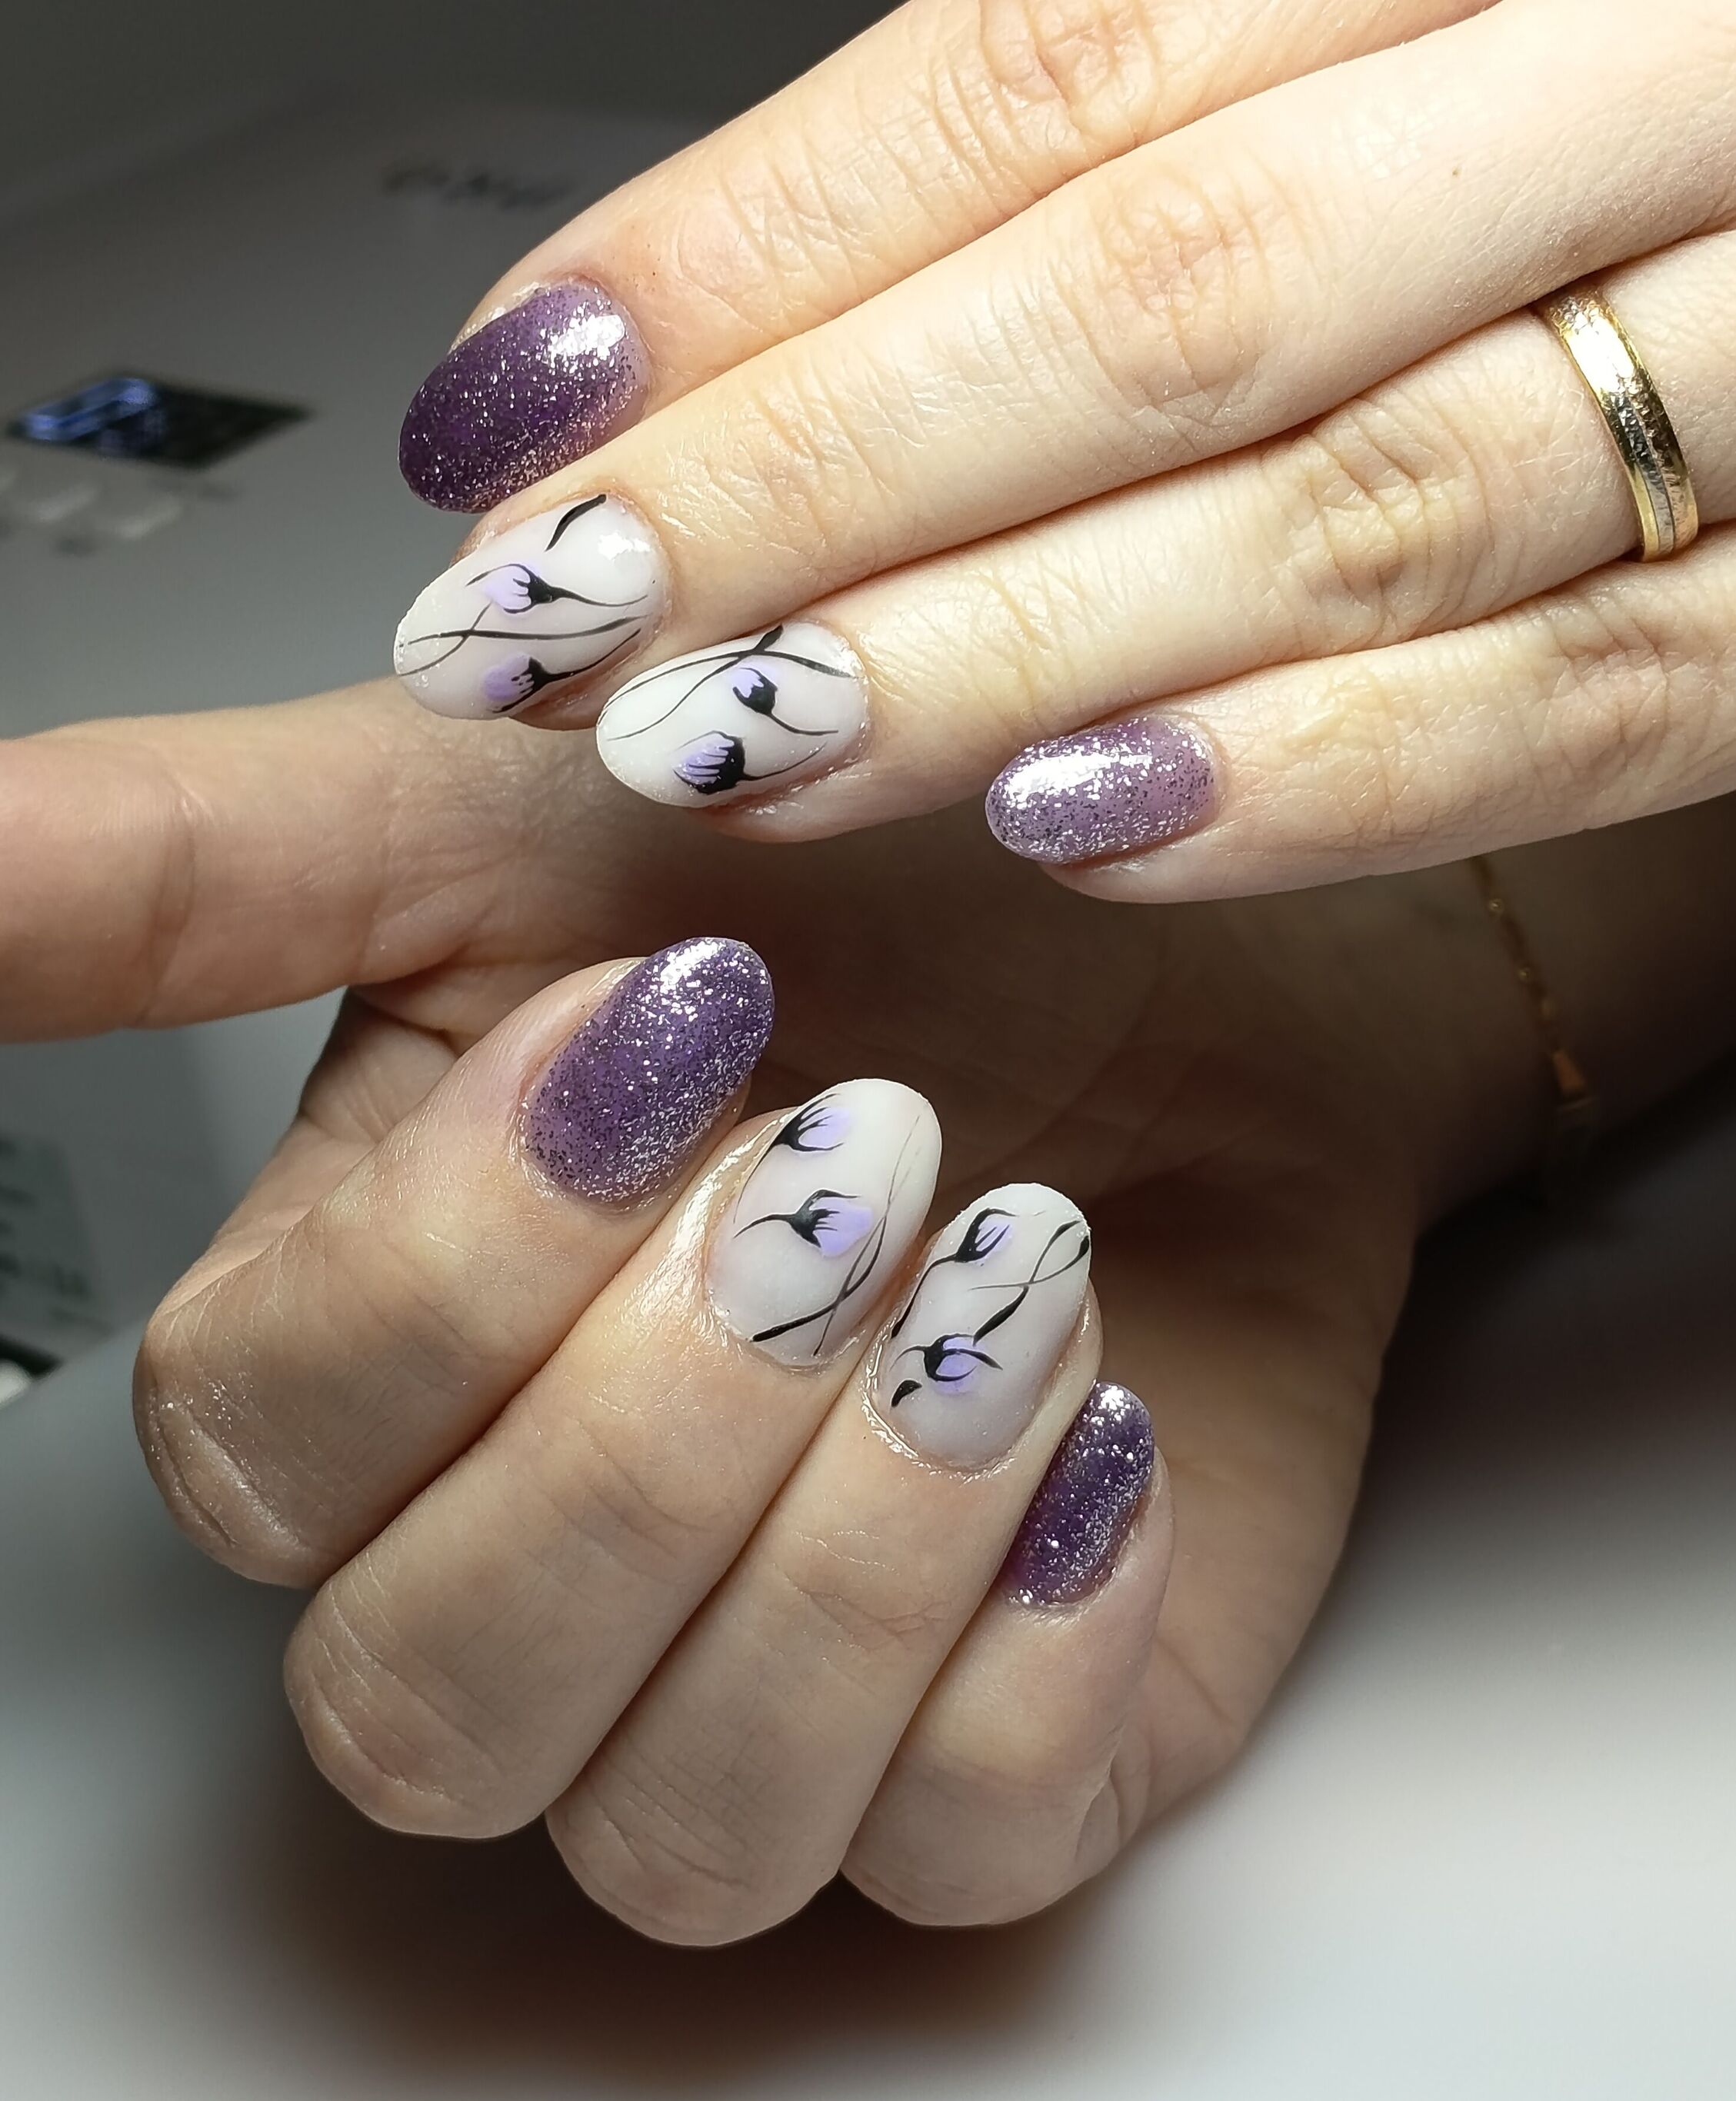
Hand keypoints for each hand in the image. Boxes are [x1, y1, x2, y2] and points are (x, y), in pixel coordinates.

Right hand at [7, 683, 1608, 1940]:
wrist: (1176, 936)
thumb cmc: (869, 880)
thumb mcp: (510, 812)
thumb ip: (183, 867)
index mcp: (385, 1355)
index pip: (268, 1453)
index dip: (447, 1273)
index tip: (660, 1028)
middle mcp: (546, 1559)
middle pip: (432, 1703)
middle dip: (644, 1439)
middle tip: (849, 1162)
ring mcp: (771, 1684)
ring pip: (676, 1824)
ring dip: (844, 1550)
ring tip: (1010, 1275)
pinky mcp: (997, 1744)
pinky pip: (955, 1843)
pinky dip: (1030, 1644)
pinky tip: (1097, 1417)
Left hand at [385, 0, 1735, 897]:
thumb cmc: (1599, 85)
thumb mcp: (1381, 22)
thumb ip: (1106, 140)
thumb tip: (734, 315)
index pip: (1058, 59)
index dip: (755, 247)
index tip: (524, 400)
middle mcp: (1649, 72)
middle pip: (1171, 293)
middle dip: (823, 479)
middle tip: (569, 619)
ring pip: (1356, 511)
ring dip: (1013, 650)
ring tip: (749, 739)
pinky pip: (1591, 704)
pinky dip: (1331, 778)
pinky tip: (1082, 830)